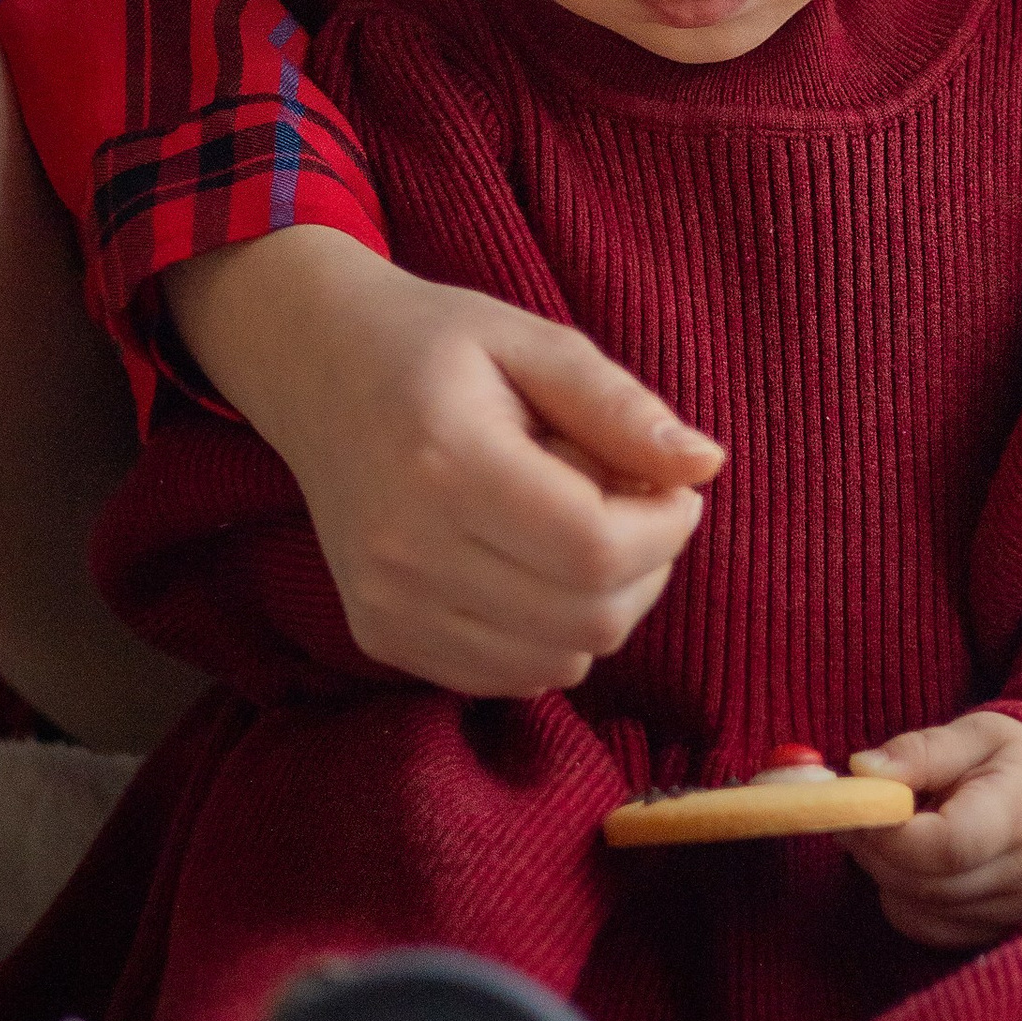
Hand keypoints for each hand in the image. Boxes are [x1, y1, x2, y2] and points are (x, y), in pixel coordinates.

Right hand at [168, 227, 721, 694]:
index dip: (667, 528)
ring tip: (578, 526)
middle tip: (633, 501)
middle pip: (588, 617)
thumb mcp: (535, 342)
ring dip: (603, 604)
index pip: (596, 549)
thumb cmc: (436, 346)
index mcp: (446, 463)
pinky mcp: (381, 637)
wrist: (316, 371)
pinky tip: (535, 566)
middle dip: (647, 566)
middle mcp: (405, 550)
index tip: (674, 486)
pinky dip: (553, 635)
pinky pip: (511, 677)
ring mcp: (387, 605)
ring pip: (558, 660)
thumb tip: (705, 466)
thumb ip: (619, 407)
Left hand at [844, 711, 1021, 946]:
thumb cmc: (1015, 756)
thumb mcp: (971, 733)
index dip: (888, 833)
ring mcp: (1014, 909)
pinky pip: (926, 929)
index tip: (860, 804)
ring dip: (885, 873)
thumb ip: (918, 752)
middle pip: (924, 884)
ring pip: (917, 911)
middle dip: (874, 850)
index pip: (947, 846)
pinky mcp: (997, 930)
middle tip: (858, 810)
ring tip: (893, 831)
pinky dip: (903, 899)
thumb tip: (862, 772)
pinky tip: (913, 862)